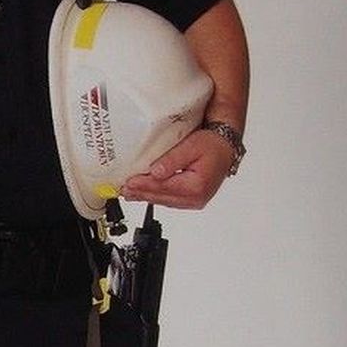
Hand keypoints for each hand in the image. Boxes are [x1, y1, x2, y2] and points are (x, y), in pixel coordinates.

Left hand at [119, 128, 235, 209]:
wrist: (224, 148)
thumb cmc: (212, 145)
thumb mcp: (191, 147)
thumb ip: (172, 160)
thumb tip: (155, 172)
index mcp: (196, 186)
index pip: (163, 187)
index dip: (143, 185)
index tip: (128, 183)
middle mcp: (196, 198)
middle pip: (161, 197)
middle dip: (141, 193)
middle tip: (122, 189)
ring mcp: (194, 201)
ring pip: (164, 200)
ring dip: (146, 196)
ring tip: (128, 192)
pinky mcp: (191, 199)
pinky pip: (169, 199)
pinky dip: (155, 196)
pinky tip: (143, 193)